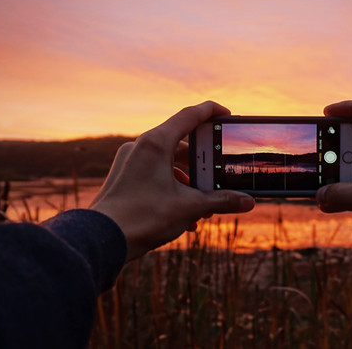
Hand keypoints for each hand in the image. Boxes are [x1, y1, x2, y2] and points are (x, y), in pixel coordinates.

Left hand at [90, 101, 254, 260]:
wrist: (103, 240)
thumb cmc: (142, 218)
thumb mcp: (189, 207)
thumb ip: (221, 201)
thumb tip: (248, 202)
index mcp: (155, 143)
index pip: (189, 116)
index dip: (211, 112)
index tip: (226, 115)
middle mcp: (140, 147)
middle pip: (180, 144)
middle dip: (203, 163)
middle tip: (219, 175)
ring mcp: (130, 161)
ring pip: (168, 162)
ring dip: (189, 180)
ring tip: (204, 204)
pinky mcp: (125, 177)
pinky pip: (155, 174)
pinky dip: (173, 187)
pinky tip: (185, 213)